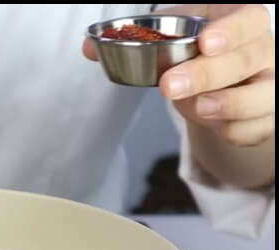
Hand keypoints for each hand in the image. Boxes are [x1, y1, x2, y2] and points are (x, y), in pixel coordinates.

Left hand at [83, 4, 273, 146]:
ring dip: (226, 106)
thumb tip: (89, 48)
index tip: (205, 42)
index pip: (250, 18)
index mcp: (243, 20)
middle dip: (208, 75)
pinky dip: (230, 131)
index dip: (231, 30)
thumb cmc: (197, 50)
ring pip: (261, 99)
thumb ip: (131, 39)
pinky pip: (254, 130)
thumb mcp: (169, 36)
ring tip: (196, 106)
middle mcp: (264, 50)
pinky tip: (211, 121)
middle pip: (249, 60)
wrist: (223, 80)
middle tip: (170, 86)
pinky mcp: (267, 117)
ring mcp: (270, 85)